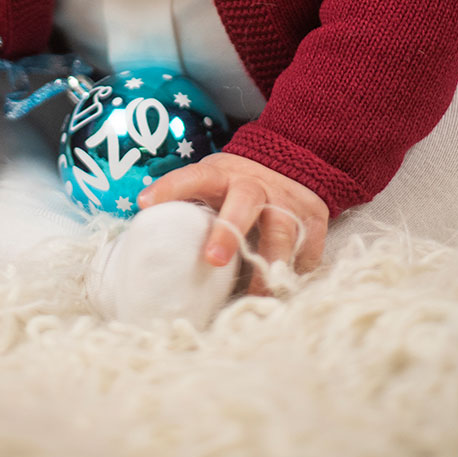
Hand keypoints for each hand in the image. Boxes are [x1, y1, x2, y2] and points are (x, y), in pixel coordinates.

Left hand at [138, 152, 327, 293]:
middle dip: (228, 231)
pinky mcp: (313, 222)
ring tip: (255, 296)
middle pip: (242, 204)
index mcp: (223, 174)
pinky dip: (293, 275)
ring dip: (267, 266)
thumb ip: (189, 203)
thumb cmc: (237, 184)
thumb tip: (144, 237)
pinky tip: (282, 293)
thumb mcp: (214, 181)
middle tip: (212, 260)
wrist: (296, 160)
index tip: (145, 204)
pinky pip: (305, 253)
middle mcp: (255, 186)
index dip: (171, 188)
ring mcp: (287, 203)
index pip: (194, 176)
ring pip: (281, 233)